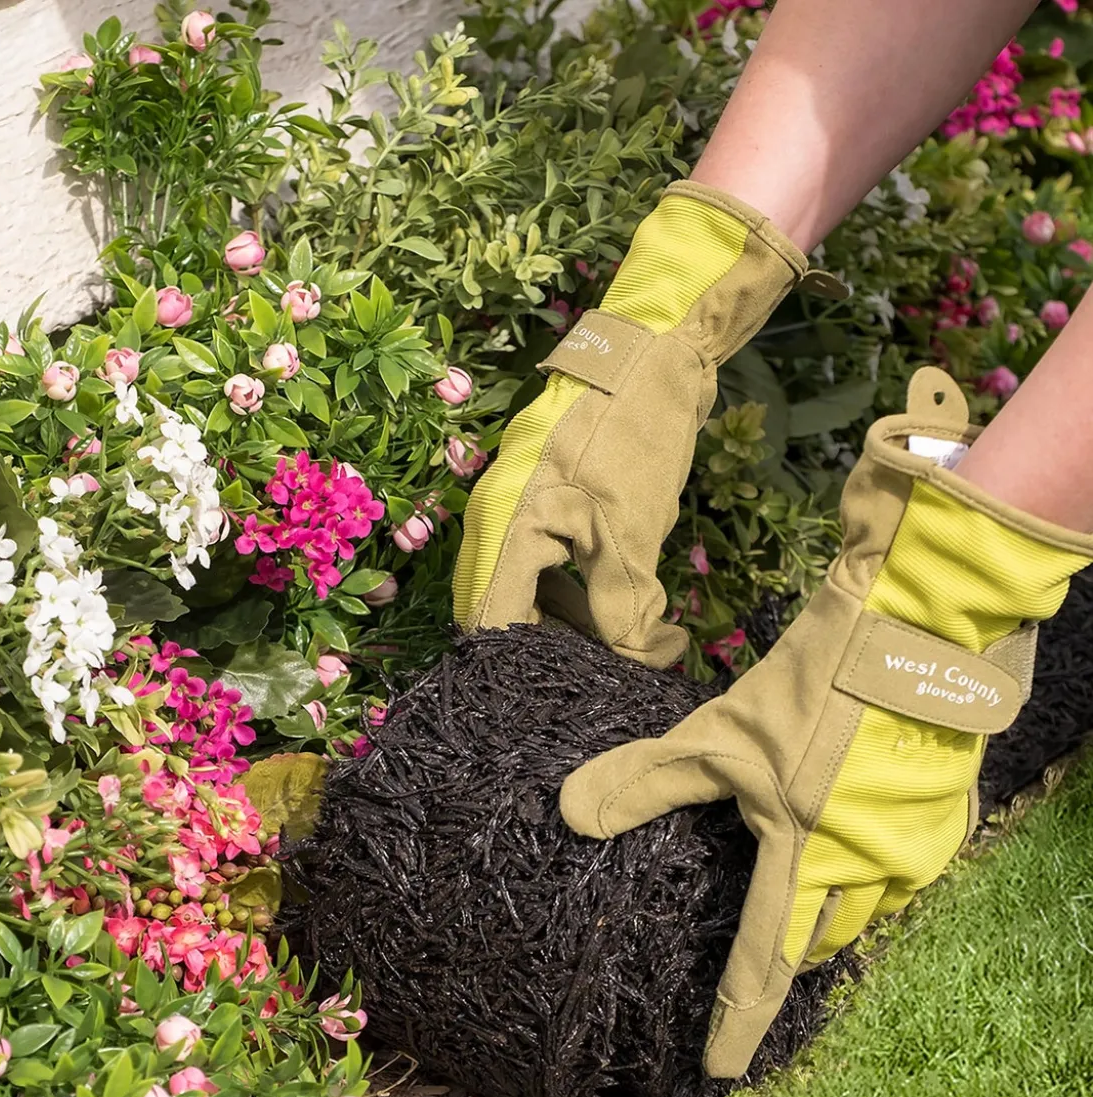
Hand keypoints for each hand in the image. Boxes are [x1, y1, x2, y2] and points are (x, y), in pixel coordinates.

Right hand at [452, 181, 822, 665]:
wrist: (651, 352)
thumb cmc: (632, 438)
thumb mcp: (630, 533)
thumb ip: (623, 608)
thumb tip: (640, 664)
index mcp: (502, 534)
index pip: (492, 627)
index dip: (526, 668)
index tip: (570, 698)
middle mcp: (495, 528)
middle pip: (505, 615)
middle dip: (552, 651)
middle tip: (607, 678)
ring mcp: (518, 515)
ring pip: (530, 594)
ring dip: (572, 624)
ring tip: (627, 648)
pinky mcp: (547, 506)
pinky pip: (548, 567)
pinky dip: (579, 593)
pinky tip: (623, 611)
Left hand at [560, 369, 1092, 1077]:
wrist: (928, 634)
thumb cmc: (818, 687)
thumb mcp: (717, 734)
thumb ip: (645, 781)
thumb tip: (568, 813)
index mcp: (807, 862)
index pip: (762, 965)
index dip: (737, 1021)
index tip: (717, 1070)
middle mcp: (870, 872)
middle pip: (816, 941)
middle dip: (783, 960)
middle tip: (751, 966)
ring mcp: (918, 848)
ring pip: (865, 910)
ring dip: (827, 917)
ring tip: (795, 910)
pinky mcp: (949, 815)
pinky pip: (900, 872)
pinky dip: (866, 876)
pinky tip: (848, 850)